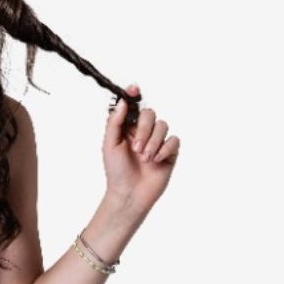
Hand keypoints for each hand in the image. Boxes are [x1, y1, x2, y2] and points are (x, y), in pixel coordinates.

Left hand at [102, 83, 180, 214]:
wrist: (129, 194)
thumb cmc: (116, 172)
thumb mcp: (110, 145)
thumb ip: (115, 123)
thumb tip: (123, 102)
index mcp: (128, 129)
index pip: (134, 107)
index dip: (134, 96)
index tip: (134, 89)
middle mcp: (143, 133)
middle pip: (151, 113)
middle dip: (144, 129)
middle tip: (136, 148)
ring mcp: (157, 142)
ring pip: (163, 126)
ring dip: (153, 142)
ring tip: (145, 159)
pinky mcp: (169, 152)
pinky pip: (174, 140)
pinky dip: (164, 149)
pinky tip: (156, 161)